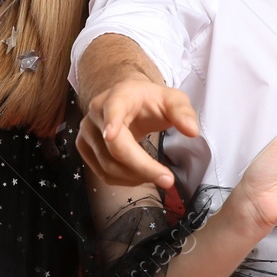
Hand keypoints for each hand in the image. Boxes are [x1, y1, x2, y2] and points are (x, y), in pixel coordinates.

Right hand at [77, 78, 199, 189]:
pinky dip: (123, 180)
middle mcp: (96, 113)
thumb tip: (192, 131)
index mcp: (118, 96)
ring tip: (157, 175)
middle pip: (115, 147)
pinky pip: (102, 173)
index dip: (111, 121)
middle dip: (142, 167)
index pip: (112, 108)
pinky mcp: (84, 147)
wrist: (127, 99)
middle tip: (167, 180)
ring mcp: (86, 131)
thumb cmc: (149, 100)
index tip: (111, 134)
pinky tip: (140, 175)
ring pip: (107, 165)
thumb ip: (183, 112)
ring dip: (135, 177)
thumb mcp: (172, 99)